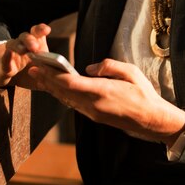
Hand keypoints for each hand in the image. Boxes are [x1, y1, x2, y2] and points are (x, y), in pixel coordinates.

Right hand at [0, 23, 51, 86]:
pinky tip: (9, 55)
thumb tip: (64, 78)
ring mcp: (12, 53)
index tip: (47, 30)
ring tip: (23, 50)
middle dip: (31, 40)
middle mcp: (22, 45)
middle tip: (35, 47)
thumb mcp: (43, 75)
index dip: (41, 29)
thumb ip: (51, 75)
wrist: (7, 77)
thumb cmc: (28, 73)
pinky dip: (6, 57)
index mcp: (35, 45)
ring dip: (18, 46)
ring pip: (13, 43)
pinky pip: (4, 59)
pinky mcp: (3, 64)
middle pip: (25, 36)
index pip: (37, 33)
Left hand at [28, 57, 184, 144]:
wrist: (151, 119)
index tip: (41, 65)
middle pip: (63, 92)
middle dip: (47, 79)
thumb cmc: (143, 93)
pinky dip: (62, 95)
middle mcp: (93, 104)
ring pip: (66, 99)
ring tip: (40, 76)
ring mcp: (93, 113)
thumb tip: (89, 68)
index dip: (53, 74)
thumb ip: (108, 66)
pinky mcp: (94, 116)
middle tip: (33, 67)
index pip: (70, 83)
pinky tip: (56, 89)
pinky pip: (74, 104)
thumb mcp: (131, 71)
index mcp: (102, 91)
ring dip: (52, 88)